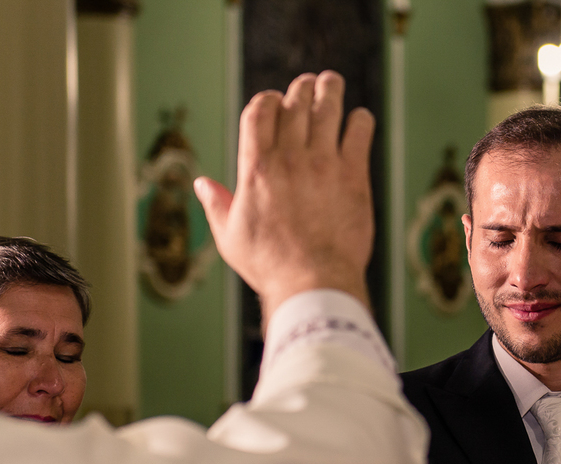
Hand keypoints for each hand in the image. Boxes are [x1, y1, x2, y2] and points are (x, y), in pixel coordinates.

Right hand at [194, 71, 374, 321]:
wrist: (313, 282)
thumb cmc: (270, 266)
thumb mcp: (231, 238)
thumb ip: (217, 205)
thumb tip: (201, 184)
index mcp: (256, 168)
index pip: (259, 110)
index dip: (267, 99)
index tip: (274, 102)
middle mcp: (289, 159)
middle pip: (294, 102)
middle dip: (301, 88)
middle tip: (308, 87)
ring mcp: (323, 164)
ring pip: (327, 107)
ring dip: (329, 90)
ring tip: (331, 84)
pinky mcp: (354, 175)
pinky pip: (359, 131)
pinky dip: (359, 119)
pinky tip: (358, 121)